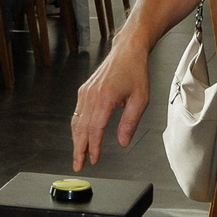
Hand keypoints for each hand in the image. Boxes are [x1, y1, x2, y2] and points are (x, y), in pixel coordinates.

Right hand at [71, 39, 150, 169]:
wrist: (126, 51)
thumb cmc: (135, 72)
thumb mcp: (140, 99)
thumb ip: (130, 122)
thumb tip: (123, 142)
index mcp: (105, 98)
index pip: (95, 129)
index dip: (93, 147)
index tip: (94, 160)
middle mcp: (91, 95)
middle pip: (81, 128)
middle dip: (78, 149)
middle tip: (78, 165)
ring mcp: (85, 92)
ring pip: (76, 122)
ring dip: (76, 140)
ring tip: (78, 155)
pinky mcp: (84, 91)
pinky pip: (78, 113)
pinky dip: (77, 128)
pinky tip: (81, 137)